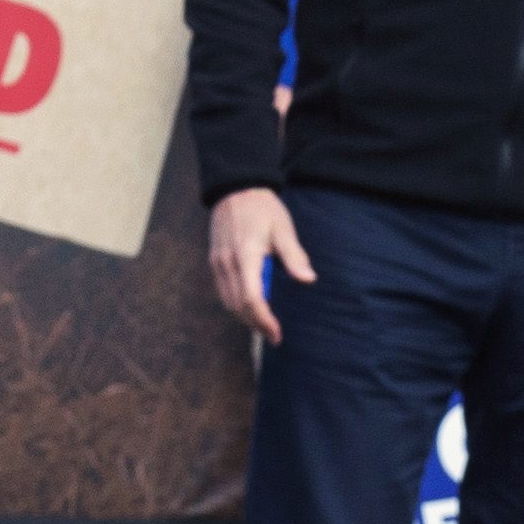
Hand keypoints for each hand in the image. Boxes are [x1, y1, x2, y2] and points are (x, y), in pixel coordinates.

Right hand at [207, 186, 312, 343]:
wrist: (236, 188)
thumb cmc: (263, 209)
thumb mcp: (283, 229)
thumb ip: (294, 256)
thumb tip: (308, 279)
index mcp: (246, 255)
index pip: (251, 298)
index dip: (264, 320)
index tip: (276, 333)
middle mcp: (227, 262)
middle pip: (238, 306)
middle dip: (256, 324)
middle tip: (274, 335)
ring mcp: (217, 263)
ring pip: (228, 302)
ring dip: (245, 317)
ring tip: (265, 325)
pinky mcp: (214, 261)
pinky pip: (223, 291)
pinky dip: (236, 305)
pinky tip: (252, 307)